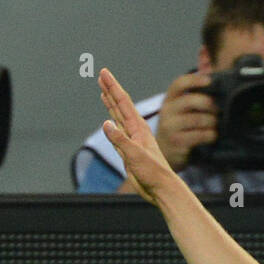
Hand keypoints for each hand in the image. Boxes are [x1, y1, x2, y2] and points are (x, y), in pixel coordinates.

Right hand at [99, 68, 179, 205]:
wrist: (162, 189)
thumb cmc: (154, 173)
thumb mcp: (135, 155)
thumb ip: (120, 140)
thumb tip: (106, 124)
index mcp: (138, 128)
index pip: (123, 103)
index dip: (113, 87)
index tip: (104, 73)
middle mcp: (135, 131)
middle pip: (120, 106)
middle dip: (111, 90)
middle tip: (102, 76)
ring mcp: (132, 140)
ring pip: (118, 117)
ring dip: (111, 104)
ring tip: (103, 91)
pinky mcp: (129, 151)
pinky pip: (117, 132)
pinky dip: (112, 123)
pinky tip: (108, 119)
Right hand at [153, 72, 217, 170]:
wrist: (165, 152)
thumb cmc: (179, 127)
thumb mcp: (181, 109)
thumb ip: (194, 94)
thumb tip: (209, 66)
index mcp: (169, 99)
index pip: (179, 83)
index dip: (195, 80)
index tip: (210, 80)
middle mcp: (168, 110)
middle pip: (192, 101)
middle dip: (210, 105)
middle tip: (219, 110)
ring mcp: (171, 126)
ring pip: (198, 119)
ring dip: (213, 122)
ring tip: (216, 125)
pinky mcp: (177, 141)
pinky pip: (200, 135)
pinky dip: (211, 134)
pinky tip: (213, 135)